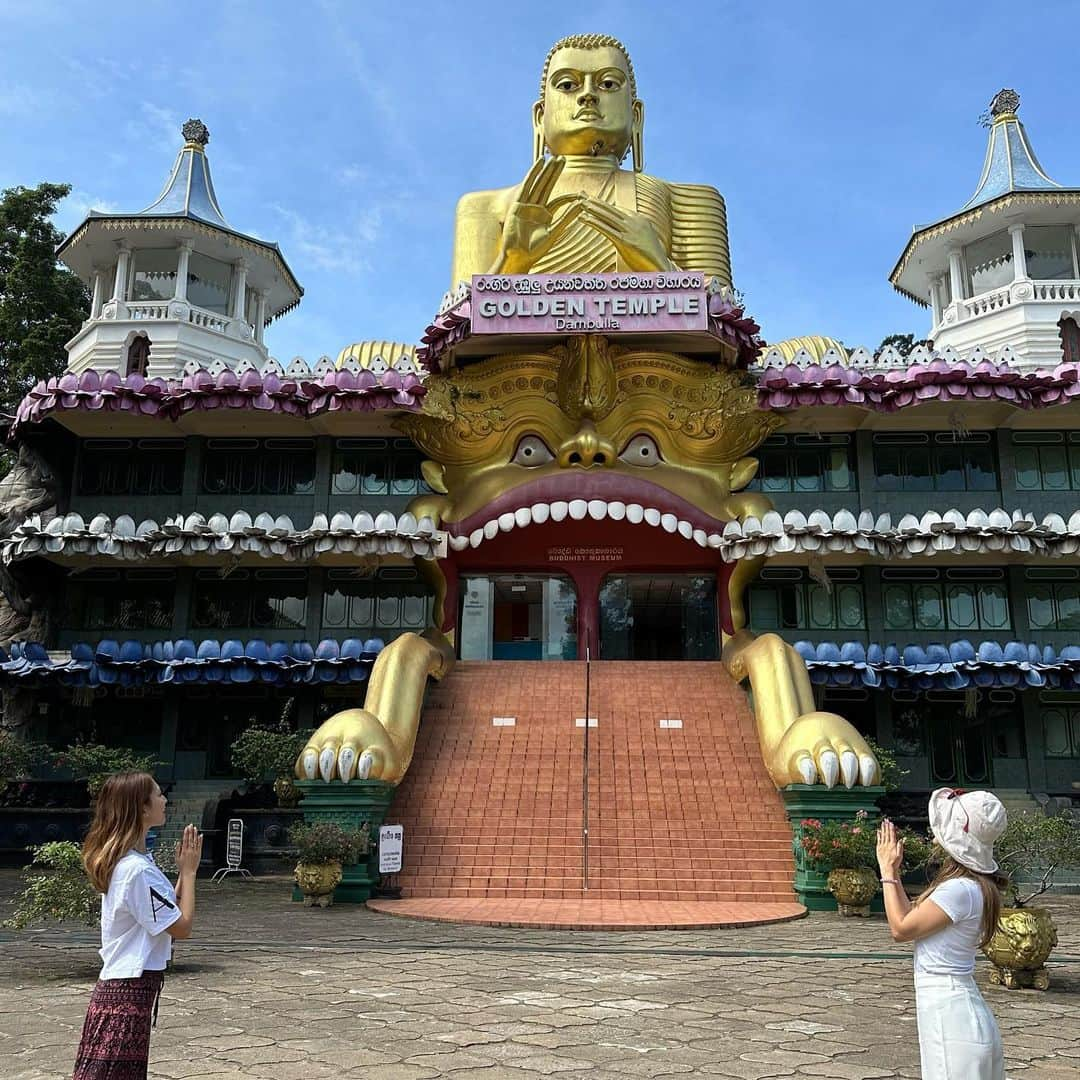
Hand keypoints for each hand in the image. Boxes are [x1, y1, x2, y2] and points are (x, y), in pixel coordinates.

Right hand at [175, 823, 202, 876]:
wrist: (188, 872)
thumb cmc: (182, 866)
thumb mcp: (176, 858)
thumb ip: (177, 850)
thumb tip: (178, 843)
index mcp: (184, 851)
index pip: (185, 840)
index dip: (186, 833)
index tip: (186, 828)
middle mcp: (190, 850)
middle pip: (190, 839)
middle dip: (190, 831)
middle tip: (191, 825)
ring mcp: (195, 851)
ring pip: (195, 841)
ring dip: (195, 834)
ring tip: (195, 828)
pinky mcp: (199, 853)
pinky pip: (200, 845)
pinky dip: (200, 840)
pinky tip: (200, 835)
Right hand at [491, 157, 585, 273]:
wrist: (518, 257)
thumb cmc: (535, 250)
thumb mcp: (554, 232)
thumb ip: (567, 218)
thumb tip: (581, 205)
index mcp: (545, 217)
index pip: (558, 200)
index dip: (568, 195)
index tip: (579, 189)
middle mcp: (536, 209)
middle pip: (547, 186)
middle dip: (554, 173)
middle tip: (563, 158)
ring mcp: (526, 205)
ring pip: (539, 184)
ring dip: (546, 170)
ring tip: (554, 158)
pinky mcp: (518, 204)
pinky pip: (527, 185)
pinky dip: (533, 173)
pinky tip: (540, 163)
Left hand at [578, 197, 673, 271]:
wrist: (661, 266)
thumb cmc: (651, 257)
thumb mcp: (642, 239)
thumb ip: (632, 233)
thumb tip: (622, 233)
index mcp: (638, 219)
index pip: (617, 208)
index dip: (602, 203)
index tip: (591, 198)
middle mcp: (634, 221)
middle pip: (610, 209)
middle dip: (595, 201)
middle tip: (581, 194)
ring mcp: (629, 231)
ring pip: (607, 216)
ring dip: (592, 208)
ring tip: (580, 202)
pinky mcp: (625, 242)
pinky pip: (606, 229)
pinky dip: (594, 222)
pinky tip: (584, 218)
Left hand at [876, 819, 903, 876]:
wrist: (887, 868)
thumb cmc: (895, 863)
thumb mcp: (900, 855)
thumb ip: (900, 846)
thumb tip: (902, 839)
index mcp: (893, 845)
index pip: (892, 835)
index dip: (891, 828)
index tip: (891, 823)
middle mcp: (887, 844)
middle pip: (887, 833)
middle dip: (886, 826)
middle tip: (886, 820)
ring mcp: (882, 846)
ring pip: (882, 835)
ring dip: (882, 829)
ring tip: (882, 823)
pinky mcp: (878, 848)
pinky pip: (878, 840)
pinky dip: (878, 835)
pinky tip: (878, 831)